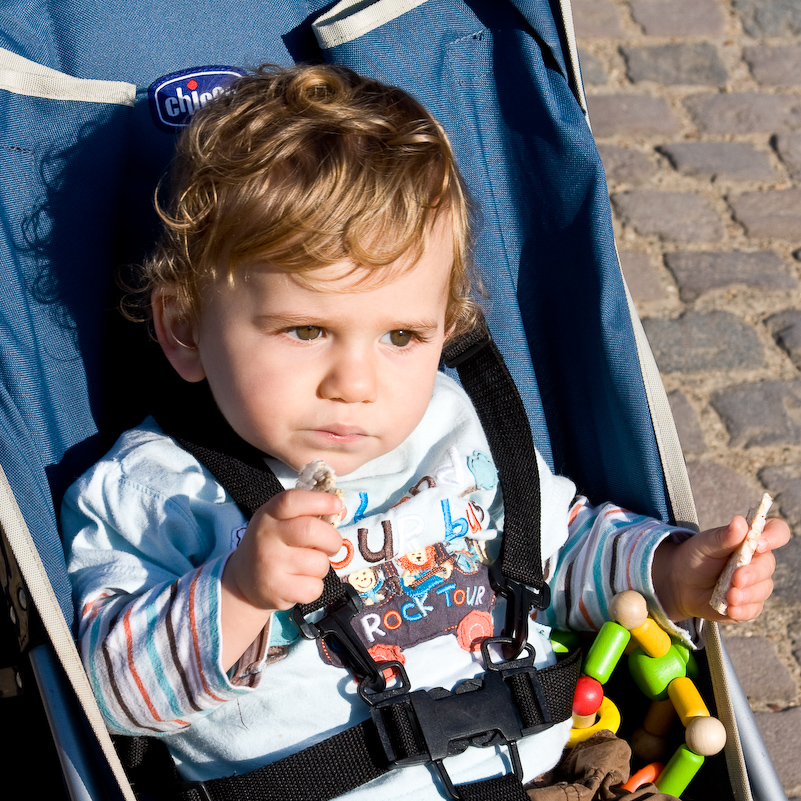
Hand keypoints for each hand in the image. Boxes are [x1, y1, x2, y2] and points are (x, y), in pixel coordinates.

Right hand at [219, 489, 343, 668]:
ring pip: (320, 564)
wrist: (242, 583)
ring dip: (321, 567)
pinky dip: (314, 588)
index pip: (294, 501)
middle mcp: (266, 537)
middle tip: (328, 545)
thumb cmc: (273, 545)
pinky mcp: (276, 592)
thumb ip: (304, 512)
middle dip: (331, 540)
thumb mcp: (279, 522)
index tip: (336, 506)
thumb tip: (340, 505)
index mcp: (270, 514)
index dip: (320, 502)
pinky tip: (297, 584)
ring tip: (303, 566)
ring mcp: (270, 566)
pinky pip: (315, 588)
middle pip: (315, 533)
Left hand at [653, 515, 789, 622]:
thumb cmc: (696, 557)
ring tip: (729, 596)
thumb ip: (724, 536)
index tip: (758, 544)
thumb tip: (740, 522)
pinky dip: (742, 610)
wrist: (681, 583)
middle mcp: (758, 562)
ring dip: (746, 594)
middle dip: (753, 573)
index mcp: (751, 541)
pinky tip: (731, 609)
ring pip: (762, 590)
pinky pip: (753, 609)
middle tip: (736, 578)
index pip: (776, 532)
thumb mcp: (705, 544)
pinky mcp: (749, 604)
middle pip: (768, 566)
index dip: (773, 536)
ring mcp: (755, 584)